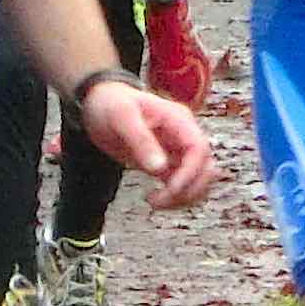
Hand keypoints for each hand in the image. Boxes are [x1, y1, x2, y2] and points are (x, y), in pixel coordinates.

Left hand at [78, 80, 214, 209]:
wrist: (98, 104)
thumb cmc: (110, 103)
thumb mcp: (121, 116)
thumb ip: (141, 140)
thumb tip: (160, 169)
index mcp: (178, 119)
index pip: (199, 149)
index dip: (191, 173)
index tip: (170, 189)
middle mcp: (183, 135)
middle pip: (206, 168)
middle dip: (189, 189)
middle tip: (160, 200)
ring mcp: (178, 150)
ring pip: (199, 180)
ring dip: (185, 197)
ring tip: (155, 201)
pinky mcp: (168, 163)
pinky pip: (184, 185)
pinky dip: (176, 197)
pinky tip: (154, 199)